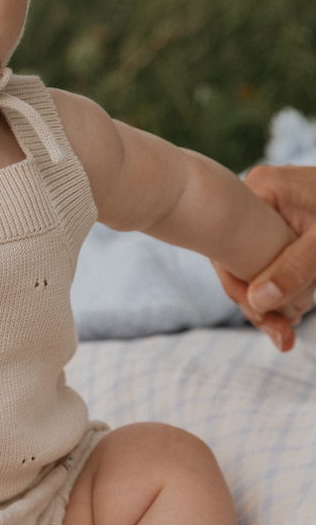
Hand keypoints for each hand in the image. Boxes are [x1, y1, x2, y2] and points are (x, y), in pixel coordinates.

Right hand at [213, 164, 315, 351]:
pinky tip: (292, 310)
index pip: (229, 246)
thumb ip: (295, 268)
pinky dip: (279, 284)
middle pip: (237, 258)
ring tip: (288, 329)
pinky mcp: (279, 223)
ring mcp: (267, 210)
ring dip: (269, 298)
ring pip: (252, 263)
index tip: (264, 320)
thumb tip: (258, 302)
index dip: (240, 288)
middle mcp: (256, 196)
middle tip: (281, 336)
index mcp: (259, 188)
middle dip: (257, 301)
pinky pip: (267, 258)